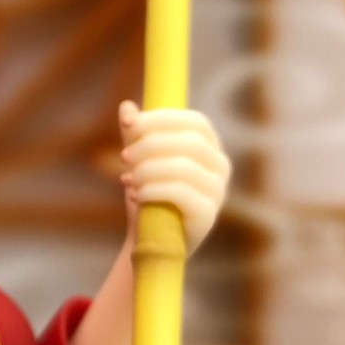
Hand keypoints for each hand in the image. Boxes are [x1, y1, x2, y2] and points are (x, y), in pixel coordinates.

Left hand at [118, 101, 230, 251]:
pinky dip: (152, 189)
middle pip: (191, 142)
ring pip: (184, 167)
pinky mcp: (207, 215)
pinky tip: (135, 194)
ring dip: (148, 169)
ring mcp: (218, 191)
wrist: (151, 238)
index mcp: (208, 146)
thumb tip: (126, 107)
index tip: (128, 124)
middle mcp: (220, 166)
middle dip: (151, 144)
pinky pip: (181, 193)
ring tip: (127, 179)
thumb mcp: (140, 159)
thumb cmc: (149, 192)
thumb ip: (135, 134)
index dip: (161, 118)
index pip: (194, 122)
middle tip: (123, 156)